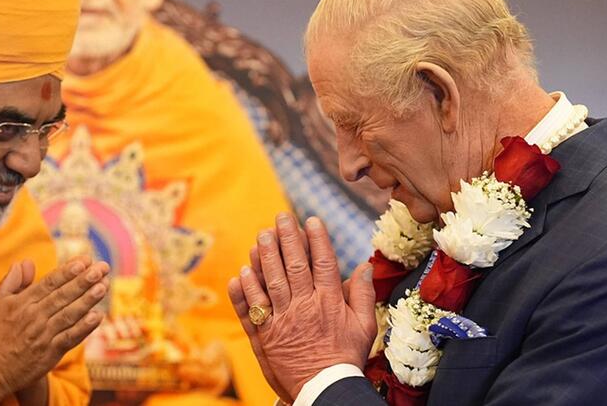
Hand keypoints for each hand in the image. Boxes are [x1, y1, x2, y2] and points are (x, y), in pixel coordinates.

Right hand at [0, 256, 109, 397]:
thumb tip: (25, 261)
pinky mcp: (50, 353)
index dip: (68, 270)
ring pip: (69, 314)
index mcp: (22, 303)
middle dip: (83, 280)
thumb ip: (11, 281)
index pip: (49, 283)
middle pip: (63, 295)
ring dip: (87, 300)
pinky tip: (98, 316)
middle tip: (101, 268)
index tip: (84, 260)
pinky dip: (84, 328)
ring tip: (103, 285)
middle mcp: (34, 317)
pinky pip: (70, 338)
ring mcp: (43, 336)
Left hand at [229, 214, 375, 400]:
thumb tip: (365, 266)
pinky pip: (252, 308)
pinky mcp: (266, 334)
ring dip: (264, 257)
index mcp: (330, 302)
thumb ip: (363, 295)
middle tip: (280, 218)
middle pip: (294, 265)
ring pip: (271, 281)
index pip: (323, 262)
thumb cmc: (345, 358)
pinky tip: (241, 273)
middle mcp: (305, 306)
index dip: (317, 239)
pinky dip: (245, 290)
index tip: (311, 219)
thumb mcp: (364, 327)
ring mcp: (283, 319)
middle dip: (287, 238)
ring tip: (260, 237)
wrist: (324, 390)